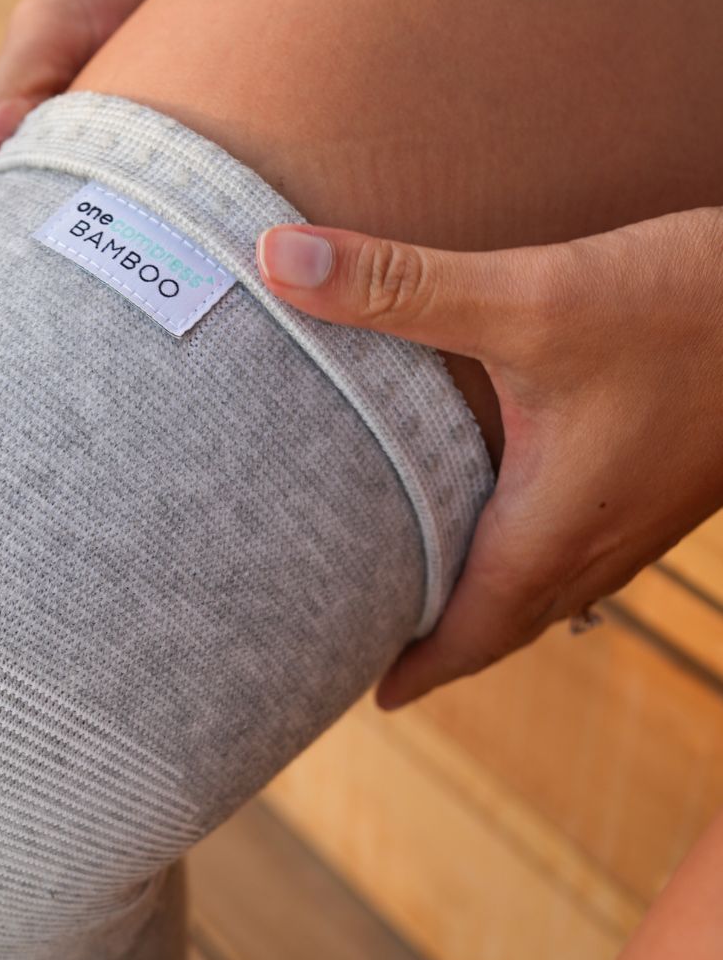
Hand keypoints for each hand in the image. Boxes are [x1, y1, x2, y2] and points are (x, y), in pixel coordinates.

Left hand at [255, 207, 722, 708]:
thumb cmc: (692, 312)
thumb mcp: (531, 298)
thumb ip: (398, 286)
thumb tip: (279, 263)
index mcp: (557, 530)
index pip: (473, 634)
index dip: (419, 671)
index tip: (373, 697)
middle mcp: (599, 539)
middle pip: (504, 622)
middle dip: (444, 646)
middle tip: (382, 647)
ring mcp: (638, 514)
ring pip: (544, 587)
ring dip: (486, 603)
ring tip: (430, 595)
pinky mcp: (658, 476)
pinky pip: (578, 545)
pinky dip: (528, 556)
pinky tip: (511, 515)